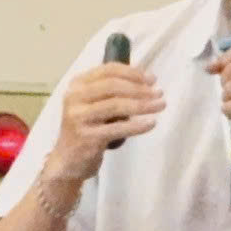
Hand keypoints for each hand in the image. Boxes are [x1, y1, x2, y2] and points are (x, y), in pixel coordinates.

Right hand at [44, 62, 164, 180]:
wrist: (69, 159)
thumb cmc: (89, 128)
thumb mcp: (95, 103)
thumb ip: (113, 89)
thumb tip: (146, 77)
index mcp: (77, 84)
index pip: (108, 70)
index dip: (133, 72)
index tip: (152, 79)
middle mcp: (74, 97)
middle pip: (113, 85)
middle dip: (140, 88)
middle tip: (159, 93)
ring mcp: (79, 117)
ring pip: (116, 105)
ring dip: (143, 104)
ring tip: (160, 105)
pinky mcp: (87, 137)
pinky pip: (118, 128)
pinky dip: (137, 125)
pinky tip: (152, 123)